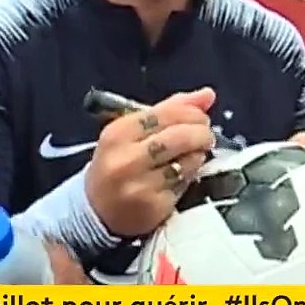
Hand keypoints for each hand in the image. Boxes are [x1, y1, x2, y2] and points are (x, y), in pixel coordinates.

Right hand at [87, 88, 216, 236]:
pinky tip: (184, 174)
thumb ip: (169, 110)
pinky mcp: (153, 207)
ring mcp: (139, 186)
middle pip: (178, 137)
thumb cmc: (117, 163)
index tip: (200, 117)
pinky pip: (183, 184)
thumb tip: (207, 94)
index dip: (191, 113)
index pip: (165, 114)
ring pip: (185, 162)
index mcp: (117, 134)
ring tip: (196, 153)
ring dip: (198, 155)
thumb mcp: (131, 133)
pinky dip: (190, 176)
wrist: (97, 211)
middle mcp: (126, 160)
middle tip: (206, 136)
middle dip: (201, 133)